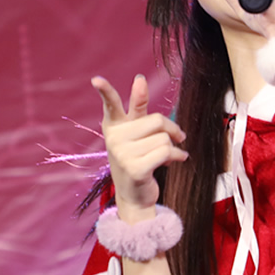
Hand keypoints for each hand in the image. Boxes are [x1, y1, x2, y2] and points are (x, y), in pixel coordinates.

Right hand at [91, 74, 187, 217]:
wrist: (135, 196)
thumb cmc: (138, 159)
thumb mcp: (137, 132)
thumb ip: (138, 106)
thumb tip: (139, 79)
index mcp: (113, 126)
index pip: (111, 105)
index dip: (105, 91)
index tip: (96, 79)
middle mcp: (114, 139)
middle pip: (156, 120)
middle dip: (170, 129)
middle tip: (175, 137)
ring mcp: (122, 155)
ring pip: (164, 138)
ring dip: (173, 147)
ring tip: (166, 156)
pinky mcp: (135, 169)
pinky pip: (166, 152)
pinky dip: (177, 155)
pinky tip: (177, 160)